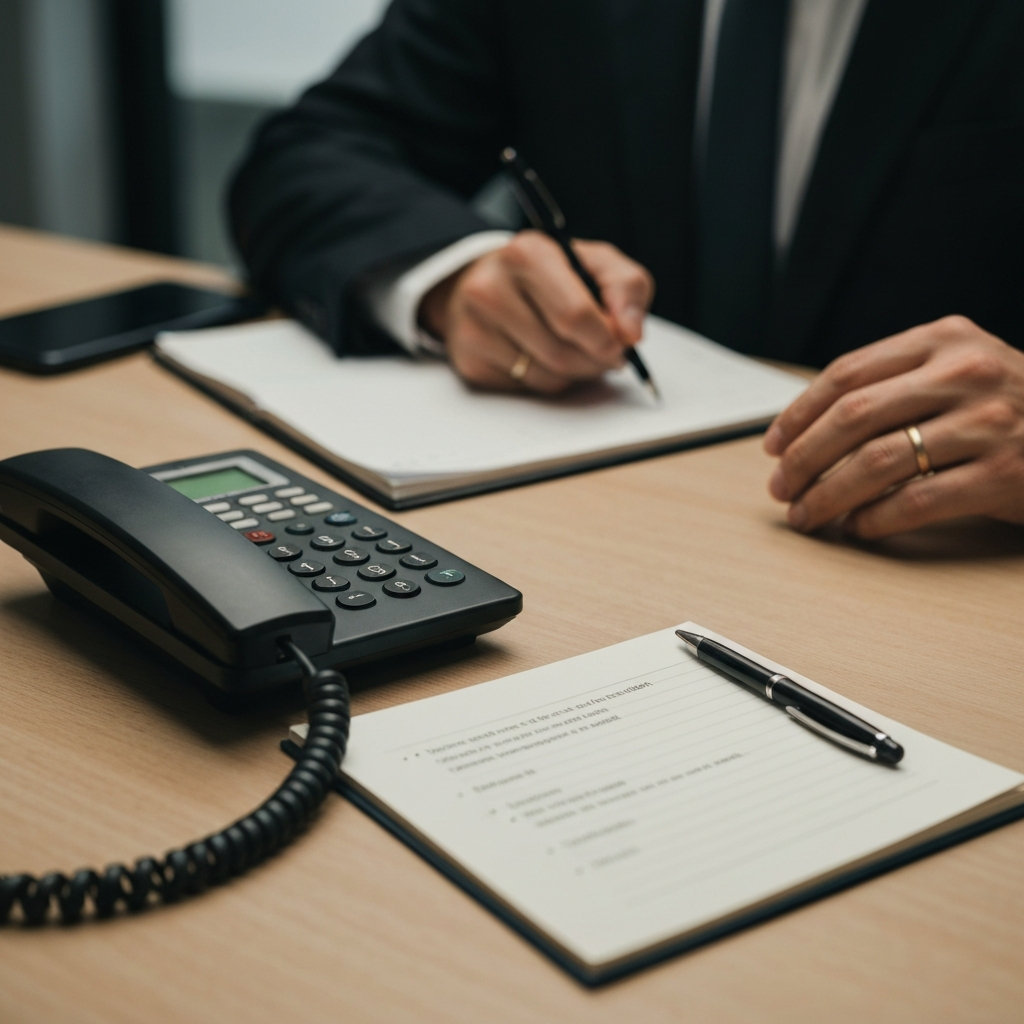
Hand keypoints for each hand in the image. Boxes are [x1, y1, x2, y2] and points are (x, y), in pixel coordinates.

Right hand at [419, 231, 653, 393]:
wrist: (484, 281)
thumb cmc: (547, 274)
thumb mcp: (594, 263)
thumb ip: (627, 288)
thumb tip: (630, 333)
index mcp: (527, 254)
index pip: (576, 315)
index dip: (607, 339)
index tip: (620, 343)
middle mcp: (491, 288)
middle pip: (563, 353)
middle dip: (595, 361)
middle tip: (604, 353)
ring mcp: (474, 328)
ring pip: (547, 377)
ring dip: (574, 373)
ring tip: (573, 349)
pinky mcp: (470, 360)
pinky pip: (526, 388)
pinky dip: (546, 380)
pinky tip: (542, 355)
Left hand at [764, 316, 1023, 537]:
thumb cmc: (1008, 406)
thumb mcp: (958, 371)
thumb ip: (894, 384)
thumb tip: (805, 432)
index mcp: (943, 340)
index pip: (847, 374)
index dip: (799, 414)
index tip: (773, 445)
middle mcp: (965, 372)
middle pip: (853, 417)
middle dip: (804, 458)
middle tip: (780, 488)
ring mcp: (989, 422)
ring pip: (878, 461)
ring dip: (829, 495)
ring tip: (807, 515)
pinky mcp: (1004, 474)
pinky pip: (916, 501)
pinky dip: (875, 519)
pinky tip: (857, 527)